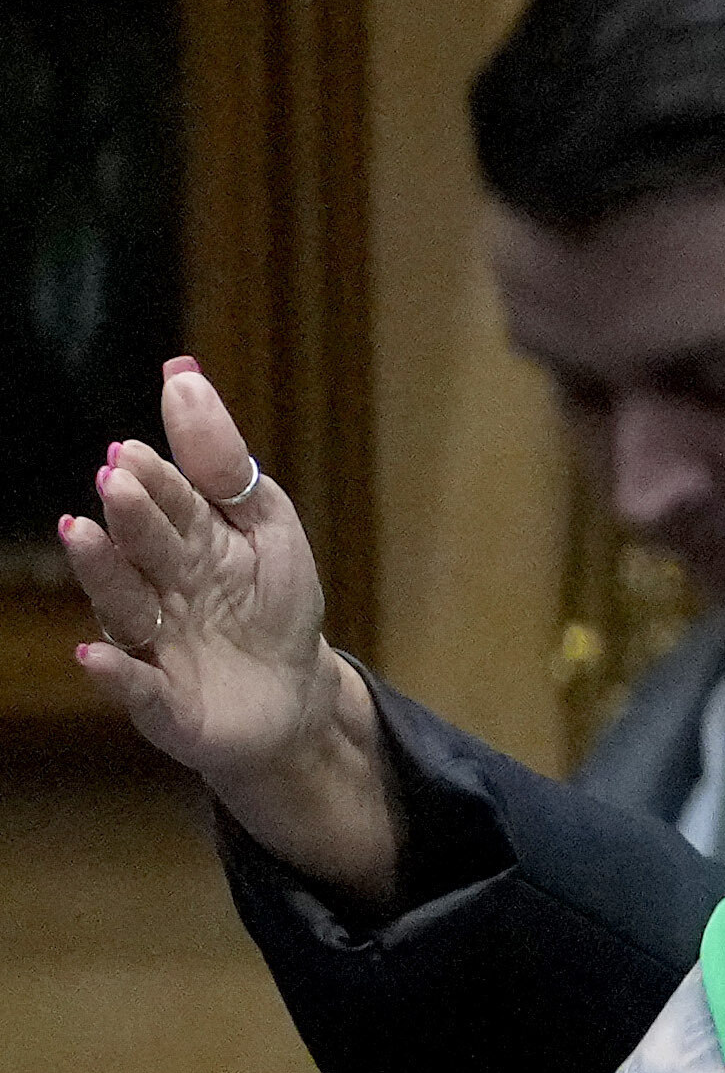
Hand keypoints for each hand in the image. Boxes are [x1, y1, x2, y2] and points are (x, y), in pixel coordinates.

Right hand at [59, 355, 397, 900]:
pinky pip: (136, 688)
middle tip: (116, 480)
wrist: (294, 697)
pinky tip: (94, 655)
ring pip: (124, 606)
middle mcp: (159, 588)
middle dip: (131, 515)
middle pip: (144, 548)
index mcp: (188, 542)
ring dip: (104, 572)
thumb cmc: (276, 602)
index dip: (154, 478)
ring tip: (82, 533)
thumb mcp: (267, 526)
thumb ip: (223, 461)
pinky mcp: (162, 702)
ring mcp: (154, 644)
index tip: (131, 449)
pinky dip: (114, 674)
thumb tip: (181, 370)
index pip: (170, 502)